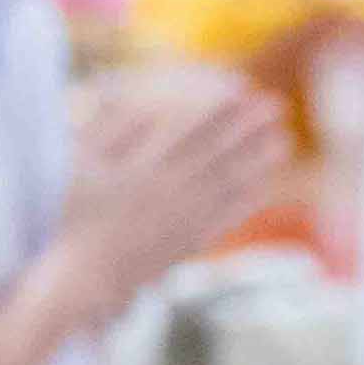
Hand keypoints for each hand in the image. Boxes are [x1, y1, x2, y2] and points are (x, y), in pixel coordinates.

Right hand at [49, 70, 291, 319]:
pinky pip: (227, 218)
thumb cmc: (79, 216)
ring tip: (284, 140)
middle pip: (219, 152)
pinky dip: (249, 200)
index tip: (242, 89)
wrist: (88, 275)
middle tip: (277, 106)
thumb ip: (107, 130)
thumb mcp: (82, 166)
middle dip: (249, 127)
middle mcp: (172, 191)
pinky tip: (266, 184)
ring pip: (230, 184)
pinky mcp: (191, 242)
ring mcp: (185, 218)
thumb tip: (129, 97)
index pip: (191, 131)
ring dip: (259, 160)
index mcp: (145, 167)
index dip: (219, 109)